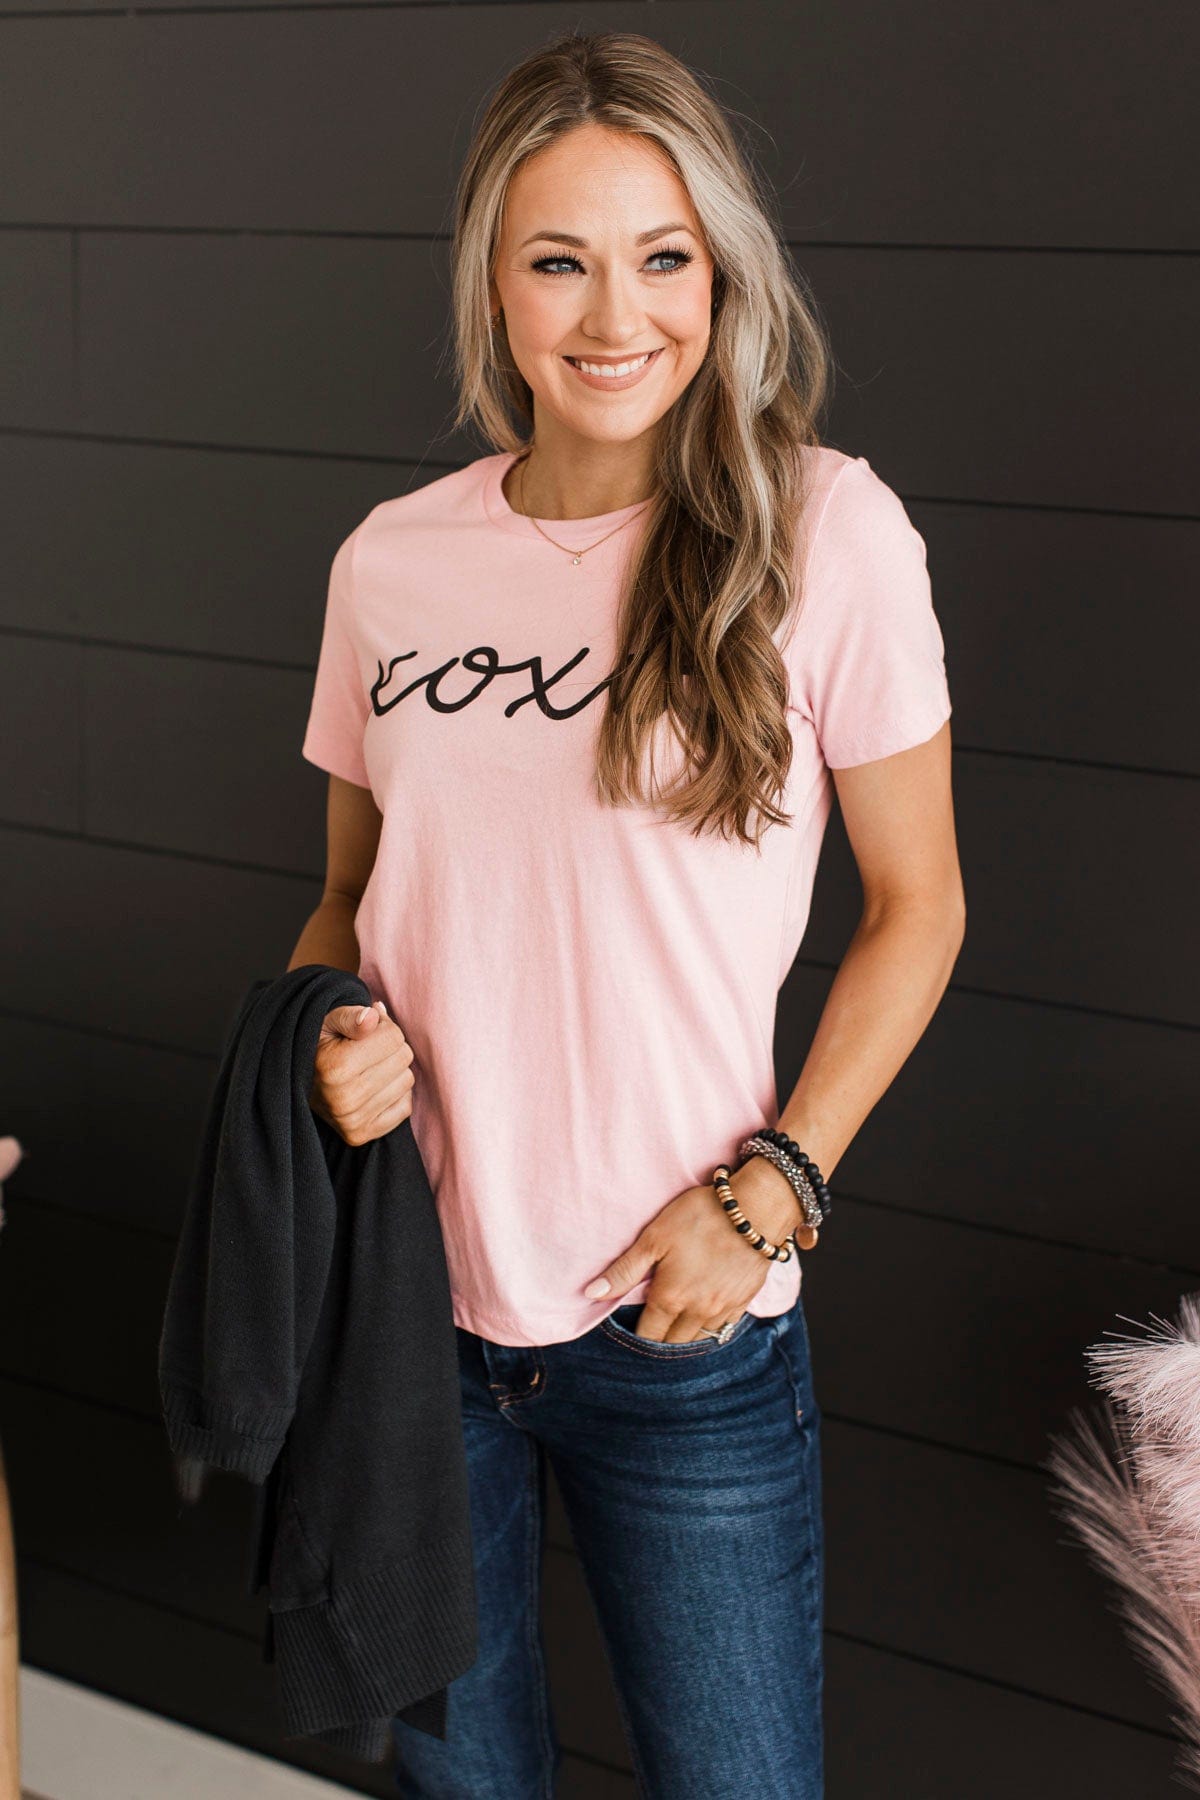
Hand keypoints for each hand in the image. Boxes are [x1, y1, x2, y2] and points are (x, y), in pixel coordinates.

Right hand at [308, 998, 415, 1145]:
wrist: (297, 1082)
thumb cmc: (320, 1045)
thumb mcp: (329, 1021)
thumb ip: (351, 1015)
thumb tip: (374, 1015)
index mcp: (335, 1067)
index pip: (394, 1037)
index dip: (383, 1027)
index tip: (364, 1032)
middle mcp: (344, 1099)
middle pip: (403, 1058)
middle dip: (390, 1048)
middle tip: (366, 1050)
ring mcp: (352, 1121)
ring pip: (407, 1082)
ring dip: (393, 1071)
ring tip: (367, 1069)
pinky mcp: (360, 1135)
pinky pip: (405, 1108)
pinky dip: (394, 1095)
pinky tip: (372, 1089)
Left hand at [582, 1158, 818, 1342]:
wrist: (756, 1208)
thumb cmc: (700, 1217)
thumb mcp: (654, 1237)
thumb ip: (624, 1271)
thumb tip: (591, 1295)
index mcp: (671, 1298)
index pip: (648, 1335)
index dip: (637, 1335)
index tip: (631, 1328)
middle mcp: (697, 1311)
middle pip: (673, 1343)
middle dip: (660, 1339)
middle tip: (652, 1325)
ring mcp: (724, 1309)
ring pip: (699, 1338)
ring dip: (685, 1335)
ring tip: (675, 1322)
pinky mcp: (744, 1301)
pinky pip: (723, 1328)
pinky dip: (710, 1326)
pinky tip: (704, 1314)